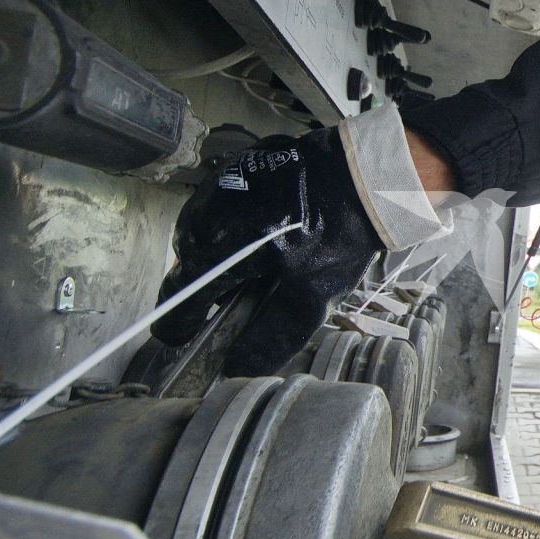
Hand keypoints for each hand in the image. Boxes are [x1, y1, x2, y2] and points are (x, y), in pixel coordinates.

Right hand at [153, 128, 381, 375]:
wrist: (361, 173)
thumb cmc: (334, 234)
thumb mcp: (308, 296)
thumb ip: (269, 335)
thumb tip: (236, 368)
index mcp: (211, 251)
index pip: (178, 301)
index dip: (180, 326)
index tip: (183, 340)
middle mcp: (201, 217)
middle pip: (190, 269)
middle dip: (213, 290)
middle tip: (246, 301)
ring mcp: (214, 189)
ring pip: (205, 238)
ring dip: (224, 258)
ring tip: (263, 266)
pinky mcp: (233, 171)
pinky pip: (222, 211)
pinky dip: (237, 229)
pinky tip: (269, 234)